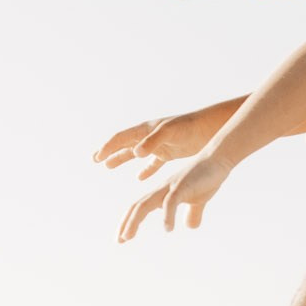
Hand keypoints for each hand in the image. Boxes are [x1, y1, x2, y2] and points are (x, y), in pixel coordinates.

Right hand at [93, 103, 231, 180]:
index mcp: (146, 130)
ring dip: (122, 158)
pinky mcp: (169, 152)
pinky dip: (146, 170)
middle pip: (124, 144)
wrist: (209, 128)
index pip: (121, 138)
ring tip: (108, 166)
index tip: (97, 157)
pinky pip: (153, 163)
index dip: (108, 147)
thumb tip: (135, 153)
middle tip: (95, 159)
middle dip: (110, 151)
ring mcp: (158, 145)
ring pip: (135, 153)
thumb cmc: (189, 128)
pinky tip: (141, 178)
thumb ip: (152, 142)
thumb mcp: (169, 133)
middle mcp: (149, 136)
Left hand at [118, 152, 233, 241]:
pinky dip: (166, 216)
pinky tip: (167, 229)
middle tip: (120, 240)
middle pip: (138, 206)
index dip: (129, 221)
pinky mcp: (183, 186)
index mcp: (163, 193)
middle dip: (126, 223)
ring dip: (135, 221)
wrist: (219, 160)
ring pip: (146, 204)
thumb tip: (190, 226)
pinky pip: (170, 202)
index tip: (122, 238)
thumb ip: (193, 213)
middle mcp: (162, 190)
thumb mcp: (199, 200)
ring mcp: (171, 187)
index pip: (139, 207)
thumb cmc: (207, 177)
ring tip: (128, 236)